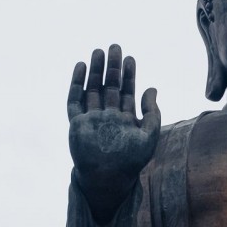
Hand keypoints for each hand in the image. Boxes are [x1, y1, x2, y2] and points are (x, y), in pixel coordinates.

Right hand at [67, 45, 160, 219]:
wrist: (108, 179)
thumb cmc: (130, 162)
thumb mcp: (149, 136)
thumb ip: (152, 113)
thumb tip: (152, 88)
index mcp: (124, 119)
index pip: (127, 92)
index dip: (129, 75)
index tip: (130, 58)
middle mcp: (107, 117)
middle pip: (109, 86)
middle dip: (112, 67)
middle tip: (114, 47)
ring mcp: (91, 119)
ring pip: (92, 89)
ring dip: (95, 71)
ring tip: (98, 51)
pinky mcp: (76, 124)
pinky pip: (74, 100)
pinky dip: (77, 83)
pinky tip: (81, 67)